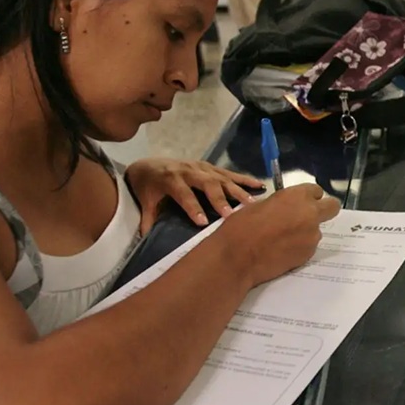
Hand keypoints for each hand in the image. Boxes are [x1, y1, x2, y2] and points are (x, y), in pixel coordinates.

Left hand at [126, 158, 265, 234]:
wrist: (148, 165)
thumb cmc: (147, 186)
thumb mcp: (145, 201)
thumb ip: (148, 219)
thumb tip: (145, 239)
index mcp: (170, 179)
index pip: (183, 193)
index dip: (192, 207)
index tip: (202, 222)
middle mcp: (188, 171)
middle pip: (207, 183)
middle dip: (220, 198)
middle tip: (231, 214)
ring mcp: (202, 167)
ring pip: (222, 178)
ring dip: (238, 190)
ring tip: (251, 204)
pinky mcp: (211, 167)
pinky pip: (230, 173)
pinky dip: (245, 180)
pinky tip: (259, 186)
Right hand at [215, 183, 340, 286]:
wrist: (238, 256)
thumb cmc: (242, 226)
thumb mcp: (260, 205)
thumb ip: (281, 204)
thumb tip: (286, 208)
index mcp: (297, 196)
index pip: (316, 190)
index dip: (308, 197)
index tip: (301, 202)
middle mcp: (310, 213)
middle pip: (332, 207)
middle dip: (324, 209)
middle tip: (309, 217)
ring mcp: (312, 235)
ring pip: (317, 230)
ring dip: (306, 232)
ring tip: (283, 240)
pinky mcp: (309, 254)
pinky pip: (308, 246)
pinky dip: (299, 247)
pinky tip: (282, 251)